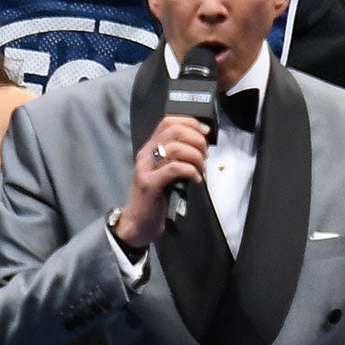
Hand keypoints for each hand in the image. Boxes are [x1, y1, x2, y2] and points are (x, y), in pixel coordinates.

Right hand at [117, 113, 209, 249]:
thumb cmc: (156, 197)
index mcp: (150, 147)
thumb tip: (201, 145)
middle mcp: (146, 154)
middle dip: (197, 140)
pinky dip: (190, 171)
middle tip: (205, 155)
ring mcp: (146, 168)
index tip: (205, 132)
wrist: (139, 223)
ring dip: (195, 156)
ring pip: (176, 148)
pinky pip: (174, 168)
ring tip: (201, 168)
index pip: (168, 121)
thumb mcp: (166, 171)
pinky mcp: (150, 184)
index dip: (190, 122)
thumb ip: (178, 157)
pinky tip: (196, 179)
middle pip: (174, 131)